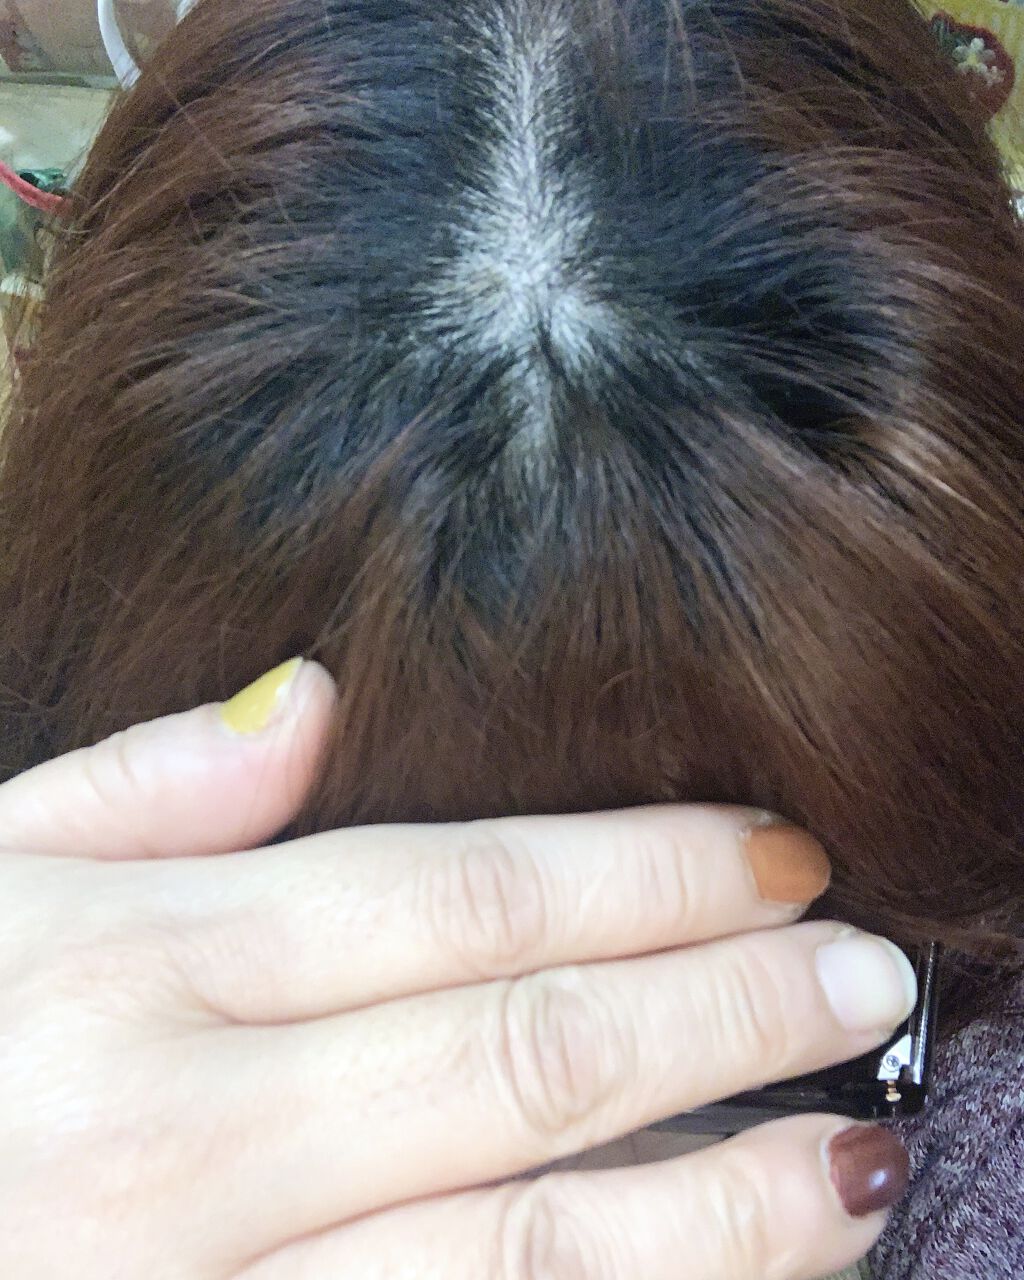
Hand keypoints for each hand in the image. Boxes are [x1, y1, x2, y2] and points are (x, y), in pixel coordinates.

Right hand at [0, 660, 914, 1278]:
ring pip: (524, 1260)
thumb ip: (138, 789)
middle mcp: (176, 1139)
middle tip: (866, 978)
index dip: (643, 874)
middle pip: (524, 1059)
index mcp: (129, 969)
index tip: (777, 856)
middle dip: (726, 1016)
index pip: (456, 897)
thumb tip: (313, 699)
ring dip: (723, 1211)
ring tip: (860, 1158)